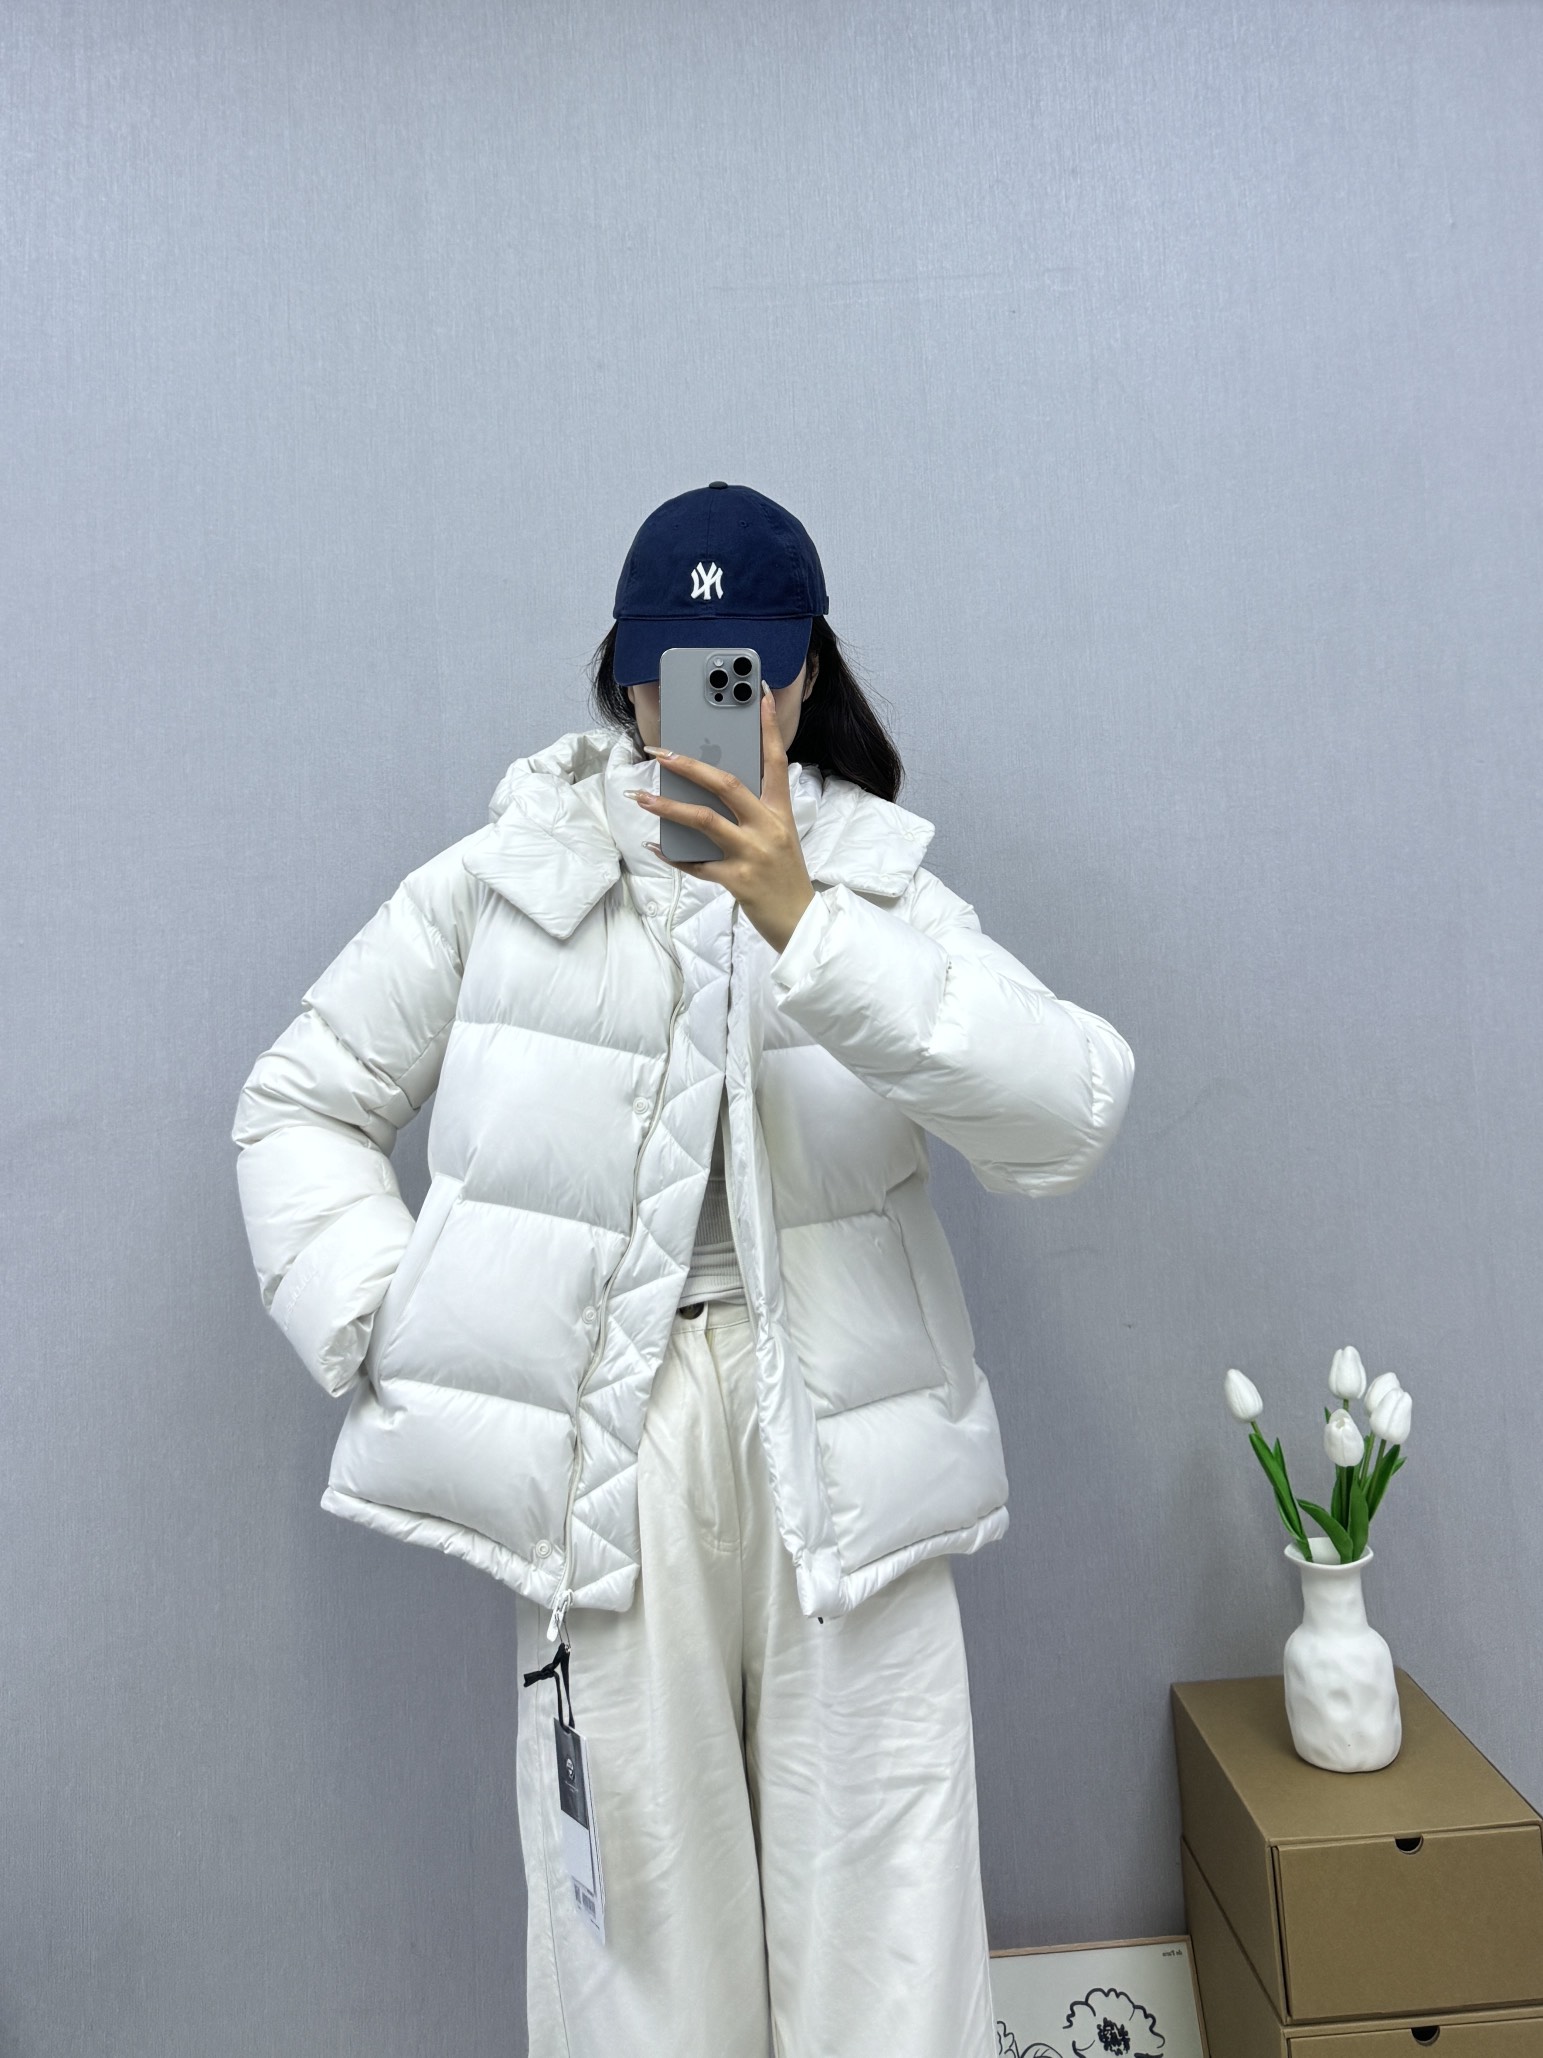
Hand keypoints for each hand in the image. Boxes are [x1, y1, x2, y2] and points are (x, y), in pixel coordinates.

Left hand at [625, 683, 816, 953]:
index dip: (768, 727)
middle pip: (727, 785)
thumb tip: (710, 791)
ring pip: (704, 820)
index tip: (759, 696)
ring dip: (668, 806)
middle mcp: (768, 828)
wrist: (800, 923)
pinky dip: (673, 854)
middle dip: (690, 765)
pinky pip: (696, 864)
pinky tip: (655, 844)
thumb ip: (752, 814)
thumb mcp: (778, 837)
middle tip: (660, 752)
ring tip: (642, 796)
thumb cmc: (785, 877)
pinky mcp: (738, 880)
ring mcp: (752, 854)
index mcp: (780, 812)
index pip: (776, 761)